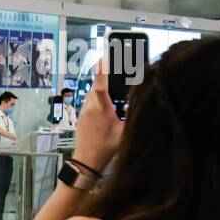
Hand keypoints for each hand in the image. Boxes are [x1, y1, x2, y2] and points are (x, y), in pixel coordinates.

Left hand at [72, 56, 122, 173]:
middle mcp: (89, 108)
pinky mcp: (80, 118)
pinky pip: (88, 104)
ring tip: (111, 90)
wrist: (86, 161)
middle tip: (111, 70)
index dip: (102, 70)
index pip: (100, 84)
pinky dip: (96, 100)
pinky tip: (105, 107)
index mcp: (101, 109)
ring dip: (100, 91)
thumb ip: (131, 115)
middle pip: (95, 88)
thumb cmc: (105, 148)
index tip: (103, 57)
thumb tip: (139, 104)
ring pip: (91, 95)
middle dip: (103, 79)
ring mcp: (83, 113)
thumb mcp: (124, 131)